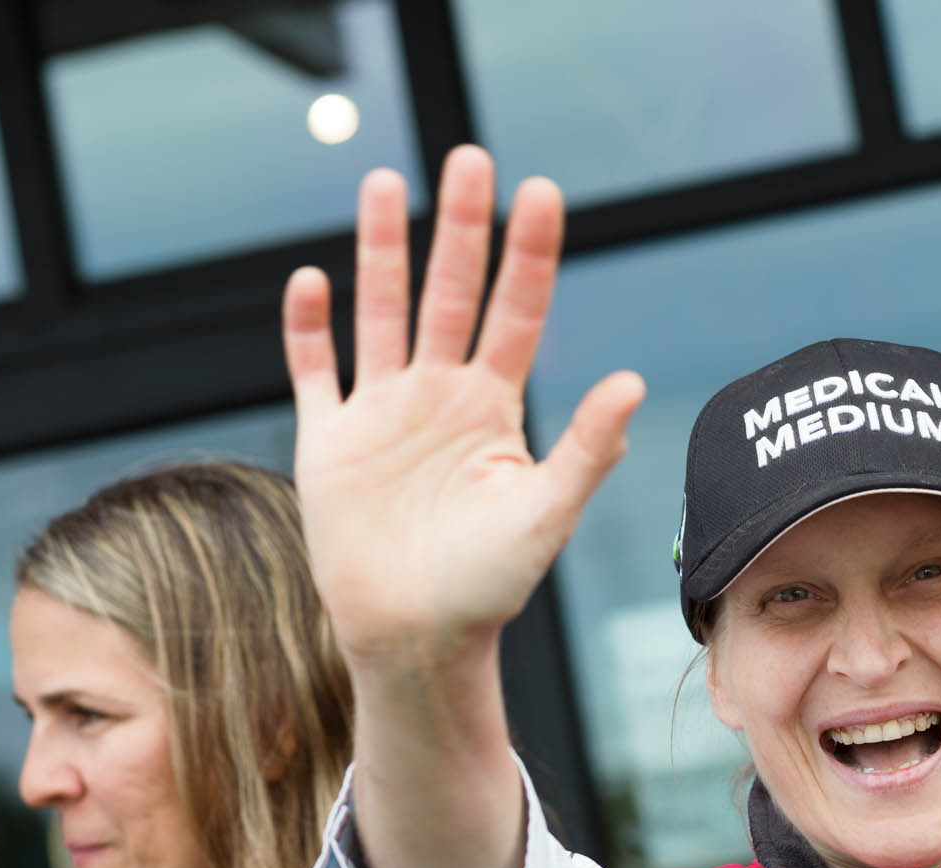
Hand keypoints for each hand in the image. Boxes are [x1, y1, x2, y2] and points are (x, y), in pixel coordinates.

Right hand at [283, 144, 644, 666]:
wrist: (416, 638)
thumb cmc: (489, 586)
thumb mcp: (545, 513)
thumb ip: (585, 448)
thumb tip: (632, 382)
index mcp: (495, 408)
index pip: (517, 312)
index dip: (528, 255)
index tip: (541, 192)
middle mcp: (440, 397)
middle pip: (450, 293)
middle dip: (460, 227)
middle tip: (471, 156)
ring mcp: (382, 414)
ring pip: (382, 313)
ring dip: (381, 251)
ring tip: (386, 183)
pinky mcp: (330, 442)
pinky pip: (315, 372)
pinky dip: (307, 328)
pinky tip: (310, 279)